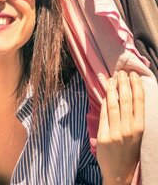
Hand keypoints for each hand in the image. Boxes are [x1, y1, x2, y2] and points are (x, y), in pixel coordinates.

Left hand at [97, 70, 143, 184]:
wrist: (119, 172)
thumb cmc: (129, 151)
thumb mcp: (136, 134)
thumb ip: (132, 117)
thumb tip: (128, 95)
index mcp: (141, 127)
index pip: (139, 102)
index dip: (136, 86)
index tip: (133, 75)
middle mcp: (130, 129)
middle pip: (126, 100)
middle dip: (123, 83)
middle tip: (121, 72)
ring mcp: (116, 132)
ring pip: (113, 104)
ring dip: (112, 89)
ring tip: (111, 78)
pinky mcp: (104, 136)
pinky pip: (104, 114)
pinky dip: (104, 101)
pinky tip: (105, 92)